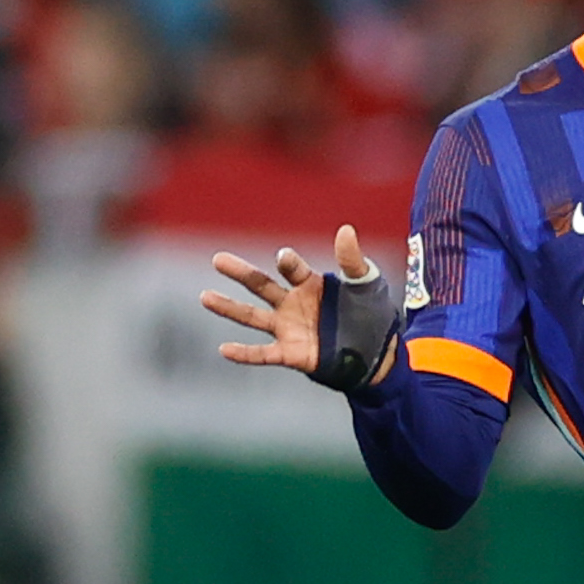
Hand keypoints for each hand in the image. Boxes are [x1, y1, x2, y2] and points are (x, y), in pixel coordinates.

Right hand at [202, 226, 391, 383]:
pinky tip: (224, 349)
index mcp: (309, 284)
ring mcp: (289, 329)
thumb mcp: (366, 284)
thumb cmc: (371, 314)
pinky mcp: (291, 354)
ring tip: (205, 297)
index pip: (292, 269)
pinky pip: (263, 354)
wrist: (378, 352)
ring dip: (229, 308)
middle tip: (218, 259)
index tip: (284, 258)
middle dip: (240, 273)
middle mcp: (293, 304)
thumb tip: (345, 230)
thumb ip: (353, 261)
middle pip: (261, 285)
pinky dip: (244, 354)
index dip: (289, 263)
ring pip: (253, 316)